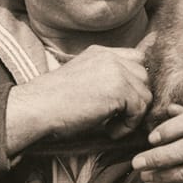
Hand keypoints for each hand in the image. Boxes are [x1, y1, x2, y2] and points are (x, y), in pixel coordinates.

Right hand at [5, 43, 150, 154]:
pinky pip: (140, 110)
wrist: (37, 108)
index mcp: (99, 52)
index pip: (135, 58)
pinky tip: (109, 130)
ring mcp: (116, 71)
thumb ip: (103, 78)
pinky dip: (128, 126)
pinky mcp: (120, 89)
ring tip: (110, 125)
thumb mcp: (81, 81)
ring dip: (132, 114)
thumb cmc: (52, 103)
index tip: (121, 101)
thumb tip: (126, 95)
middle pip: (143, 76)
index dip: (133, 81)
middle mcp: (110, 57)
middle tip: (114, 117)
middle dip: (134, 99)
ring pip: (145, 94)